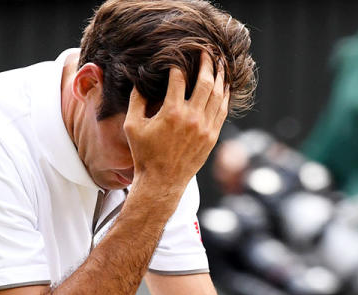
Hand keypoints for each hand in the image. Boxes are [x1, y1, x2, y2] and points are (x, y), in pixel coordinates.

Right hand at [124, 51, 228, 195]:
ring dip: (220, 76)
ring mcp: (205, 127)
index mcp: (171, 113)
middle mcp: (192, 118)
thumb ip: (137, 99)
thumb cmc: (144, 154)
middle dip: (206, 63)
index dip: (177, 65)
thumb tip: (140, 78)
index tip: (176, 57)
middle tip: (206, 51)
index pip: (179, 78)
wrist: (162, 182)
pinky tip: (224, 85)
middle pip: (205, 81)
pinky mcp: (212, 136)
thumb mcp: (132, 125)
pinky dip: (225, 95)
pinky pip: (223, 110)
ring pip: (218, 94)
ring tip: (219, 62)